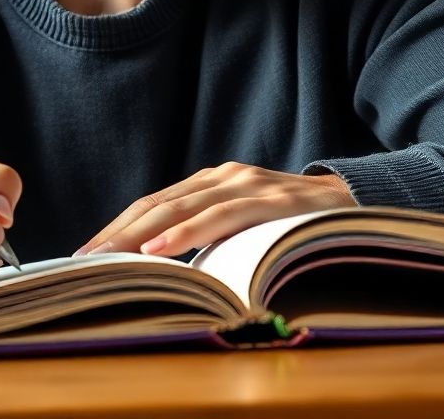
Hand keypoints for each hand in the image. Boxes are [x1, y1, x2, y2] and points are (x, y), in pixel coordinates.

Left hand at [74, 162, 353, 257]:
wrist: (359, 202)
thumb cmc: (296, 221)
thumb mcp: (248, 226)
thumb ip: (214, 234)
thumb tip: (167, 268)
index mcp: (212, 183)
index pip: (153, 204)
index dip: (117, 226)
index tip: (87, 252)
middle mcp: (223, 176)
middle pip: (157, 203)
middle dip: (117, 232)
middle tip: (84, 258)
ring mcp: (245, 183)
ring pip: (181, 207)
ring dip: (140, 233)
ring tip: (109, 256)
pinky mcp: (270, 197)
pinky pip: (220, 216)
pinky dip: (186, 232)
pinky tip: (160, 247)